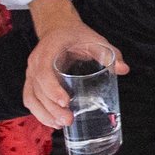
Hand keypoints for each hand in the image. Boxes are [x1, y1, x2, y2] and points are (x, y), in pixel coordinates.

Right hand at [24, 0, 123, 128]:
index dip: (52, 88)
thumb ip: (109, 53)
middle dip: (51, 108)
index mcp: (48, 50)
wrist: (59, 29)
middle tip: (69, 120)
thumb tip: (123, 69)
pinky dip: (40, 113)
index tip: (66, 102)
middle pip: (37, 89)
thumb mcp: (94, 40)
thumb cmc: (76, 36)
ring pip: (31, 97)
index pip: (43, 71)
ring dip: (44, 114)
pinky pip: (30, 100)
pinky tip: (54, 123)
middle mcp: (35, 62)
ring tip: (61, 124)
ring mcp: (31, 73)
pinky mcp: (32, 82)